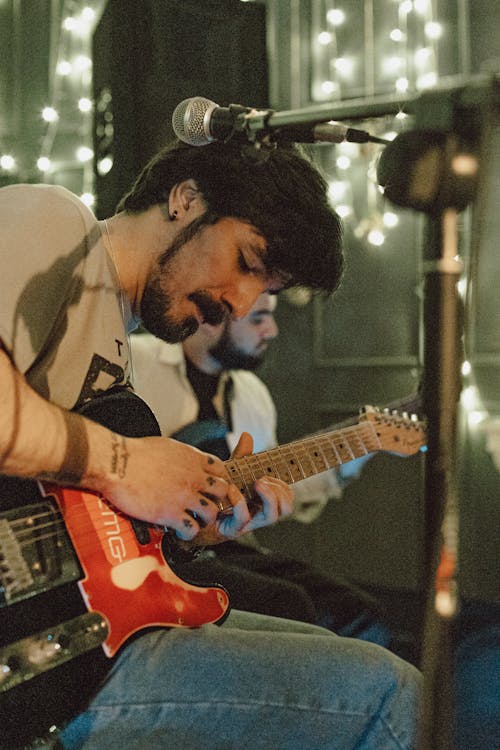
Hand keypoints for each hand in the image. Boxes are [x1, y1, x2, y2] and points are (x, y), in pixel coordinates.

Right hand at [100, 435, 232, 540]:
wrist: (116, 463)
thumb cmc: (134, 452)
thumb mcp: (166, 446)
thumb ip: (180, 456)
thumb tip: (180, 459)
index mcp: (193, 458)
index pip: (221, 469)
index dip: (217, 479)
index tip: (209, 487)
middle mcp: (194, 477)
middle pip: (223, 491)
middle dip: (217, 499)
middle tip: (205, 505)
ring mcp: (184, 496)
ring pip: (212, 513)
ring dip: (204, 519)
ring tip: (193, 521)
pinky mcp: (171, 513)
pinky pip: (192, 529)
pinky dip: (188, 533)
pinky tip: (179, 531)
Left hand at [192, 432, 293, 545]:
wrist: (192, 516)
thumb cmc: (215, 496)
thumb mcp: (230, 474)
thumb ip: (240, 457)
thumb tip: (247, 436)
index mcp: (261, 501)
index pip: (286, 498)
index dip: (284, 487)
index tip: (269, 475)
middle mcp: (258, 514)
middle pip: (286, 509)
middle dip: (279, 491)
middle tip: (262, 480)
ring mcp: (247, 523)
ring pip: (272, 517)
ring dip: (268, 497)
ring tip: (257, 483)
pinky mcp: (232, 530)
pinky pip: (243, 518)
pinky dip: (240, 502)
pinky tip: (231, 490)